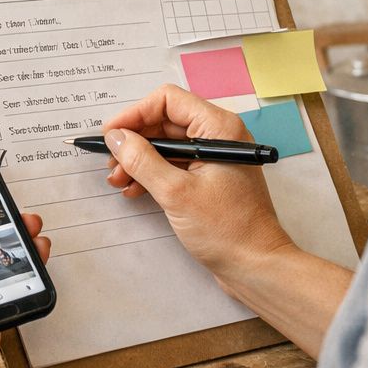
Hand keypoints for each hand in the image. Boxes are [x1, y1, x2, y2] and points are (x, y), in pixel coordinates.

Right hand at [102, 85, 291, 280]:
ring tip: (118, 180)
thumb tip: (116, 138)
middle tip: (111, 163)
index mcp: (218, 128)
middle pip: (165, 122)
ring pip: (167, 145)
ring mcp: (214, 157)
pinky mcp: (209, 178)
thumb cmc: (227, 230)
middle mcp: (218, 136)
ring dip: (139, 159)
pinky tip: (134, 189)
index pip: (168, 101)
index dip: (135, 114)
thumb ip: (142, 160)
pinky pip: (175, 164)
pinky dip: (152, 173)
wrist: (256, 267)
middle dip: (134, 140)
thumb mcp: (176, 193)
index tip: (111, 135)